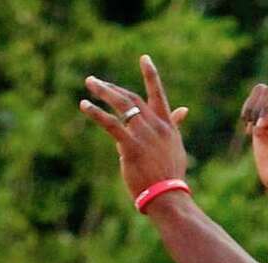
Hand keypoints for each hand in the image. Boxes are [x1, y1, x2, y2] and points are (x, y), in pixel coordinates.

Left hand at [80, 56, 188, 200]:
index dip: (151, 76)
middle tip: (94, 81)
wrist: (169, 198)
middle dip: (112, 87)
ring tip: (89, 85)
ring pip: (121, 105)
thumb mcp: (176, 147)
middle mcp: (156, 126)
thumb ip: (175, 125)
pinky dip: (96, 112)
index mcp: (167, 126)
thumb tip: (183, 109)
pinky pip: (110, 123)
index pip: (158, 95)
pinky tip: (84, 105)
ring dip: (103, 92)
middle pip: (132, 98)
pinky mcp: (130, 146)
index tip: (144, 58)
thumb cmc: (171, 176)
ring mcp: (143, 135)